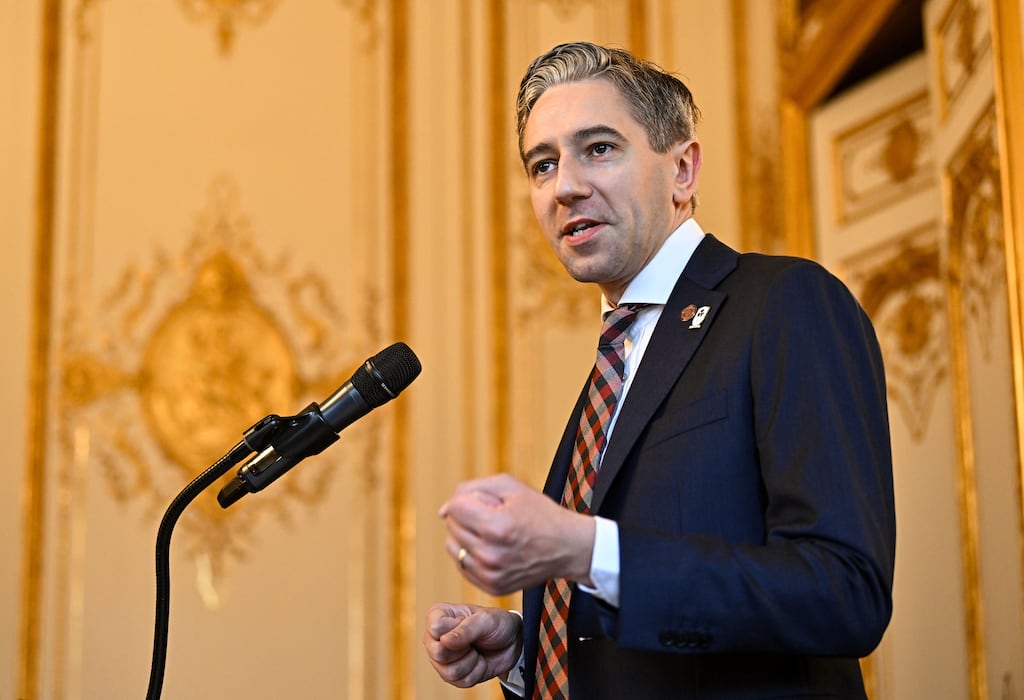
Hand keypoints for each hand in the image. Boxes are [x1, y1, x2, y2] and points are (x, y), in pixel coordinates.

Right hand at [423, 603, 522, 687]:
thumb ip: (465, 629)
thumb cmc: (496, 624)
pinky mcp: (451, 676)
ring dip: (471, 662)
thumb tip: (444, 641)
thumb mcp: (485, 620)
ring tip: (476, 650)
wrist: (511, 642)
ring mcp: (440, 659)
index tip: (468, 623)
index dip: (455, 630)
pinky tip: (479, 660)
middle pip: (438, 653)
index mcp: (438, 616)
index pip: (435, 628)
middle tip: (473, 640)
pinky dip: (476, 672)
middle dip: (463, 649)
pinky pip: (461, 681)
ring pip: (449, 671)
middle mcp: (434, 638)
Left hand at [440, 474, 595, 594]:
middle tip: (495, 516)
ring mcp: (490, 574)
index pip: (454, 508)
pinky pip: (463, 565)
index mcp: (495, 526)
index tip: (488, 503)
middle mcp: (490, 554)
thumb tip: (443, 510)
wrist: (567, 547)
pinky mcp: (492, 587)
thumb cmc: (539, 512)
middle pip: (452, 526)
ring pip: (453, 547)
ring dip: (466, 536)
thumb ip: (471, 489)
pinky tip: (493, 548)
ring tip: (492, 532)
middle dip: (467, 516)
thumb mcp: (511, 486)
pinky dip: (472, 554)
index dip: (468, 500)